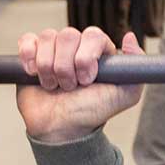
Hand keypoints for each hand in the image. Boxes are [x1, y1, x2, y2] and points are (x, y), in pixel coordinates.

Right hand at [16, 27, 145, 143]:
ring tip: (54, 86)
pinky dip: (29, 56)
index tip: (87, 79)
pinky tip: (34, 74)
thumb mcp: (124, 95)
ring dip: (49, 67)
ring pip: (48, 38)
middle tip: (70, 87)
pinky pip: (27, 40)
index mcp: (98, 51)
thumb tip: (130, 37)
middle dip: (67, 66)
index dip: (87, 56)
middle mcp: (76, 47)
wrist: (62, 129)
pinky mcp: (32, 55)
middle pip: (68, 35)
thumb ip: (136, 68)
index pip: (93, 35)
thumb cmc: (91, 112)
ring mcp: (54, 50)